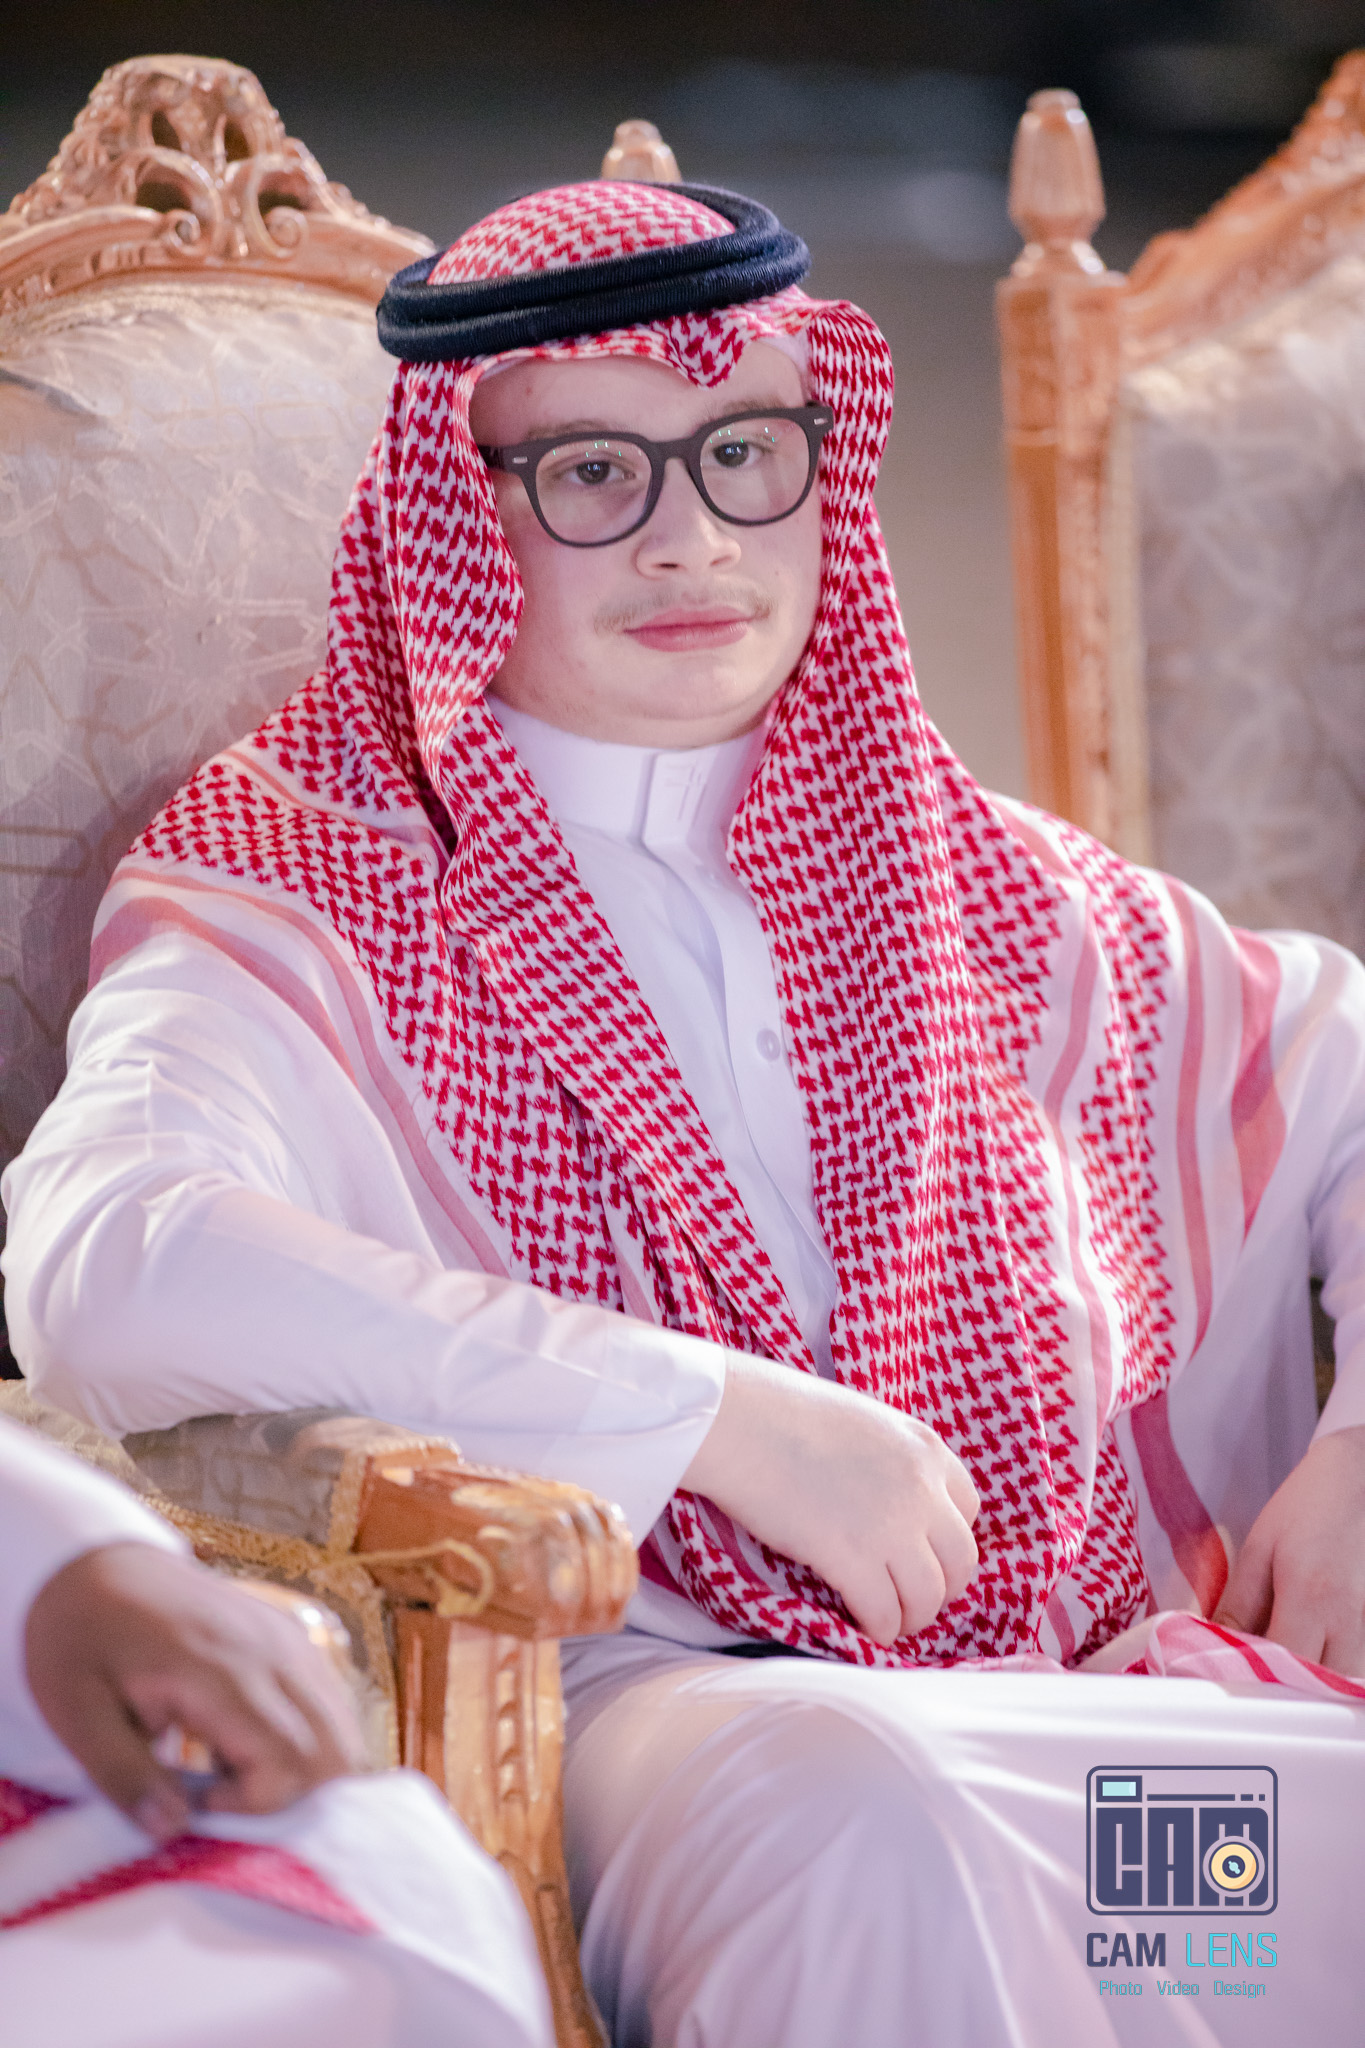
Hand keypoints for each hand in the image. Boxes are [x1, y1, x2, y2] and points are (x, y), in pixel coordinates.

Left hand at [25, 1543, 363, 1840]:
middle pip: (335, 1750)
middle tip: (221, 1796)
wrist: (95, 1562)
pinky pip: (331, 1700)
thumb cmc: (78, 1641)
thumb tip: (173, 1830)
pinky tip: (248, 1741)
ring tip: (230, 1769)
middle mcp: (273, 1652)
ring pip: (342, 1727)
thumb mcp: (76, 1714)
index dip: (253, 1804)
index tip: (197, 1800)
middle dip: (291, 1797)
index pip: (288, 1760)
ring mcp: (289, 1640)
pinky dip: (309, 1738)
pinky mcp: (291, 1636)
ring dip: (304, 1769)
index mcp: (219, 1672)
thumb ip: (124, 1775)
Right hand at [682, 1354, 979, 1644]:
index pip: (968, 1507)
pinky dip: (879, 1628)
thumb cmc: (782, 1411)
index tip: (924, 1552)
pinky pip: (885, 1613)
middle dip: (942, 1586)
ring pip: (929, 1595)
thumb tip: (885, 1497)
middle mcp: (923, 1487)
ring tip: (891, 1621)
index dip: (947, 1538)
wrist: (740, 1421)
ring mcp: (892, 1525)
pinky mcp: (854, 1559)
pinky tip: (864, 1627)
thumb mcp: (863, 1421)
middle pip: (961, 1559)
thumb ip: (889, 1459)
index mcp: (925, 1446)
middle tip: (914, 1598)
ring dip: (913, 1616)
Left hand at [1214, 1424, 1364, 1676]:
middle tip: (1265, 1672)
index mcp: (1311, 1596)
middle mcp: (1354, 1619)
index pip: (1282, 1667)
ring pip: (1348, 1683)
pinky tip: (1325, 1648)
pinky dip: (1344, 1668)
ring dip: (1320, 1683)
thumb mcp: (1261, 1548)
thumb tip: (1213, 1647)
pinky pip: (1364, 1666)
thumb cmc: (1309, 1506)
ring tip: (1296, 1657)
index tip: (1236, 1675)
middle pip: (1320, 1687)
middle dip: (1290, 1687)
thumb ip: (1238, 1605)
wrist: (1364, 1476)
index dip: (1256, 1678)